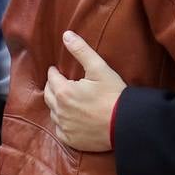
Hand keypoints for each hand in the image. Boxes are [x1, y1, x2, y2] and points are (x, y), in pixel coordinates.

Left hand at [46, 31, 125, 151]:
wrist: (126, 123)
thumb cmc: (113, 95)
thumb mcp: (99, 68)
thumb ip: (81, 50)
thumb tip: (66, 35)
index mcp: (64, 91)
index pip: (51, 78)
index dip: (54, 72)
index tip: (56, 70)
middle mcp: (60, 110)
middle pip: (48, 95)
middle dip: (52, 87)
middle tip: (57, 82)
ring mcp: (65, 127)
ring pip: (53, 112)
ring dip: (56, 104)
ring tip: (63, 99)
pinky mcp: (71, 140)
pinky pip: (60, 130)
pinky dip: (62, 123)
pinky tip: (68, 119)